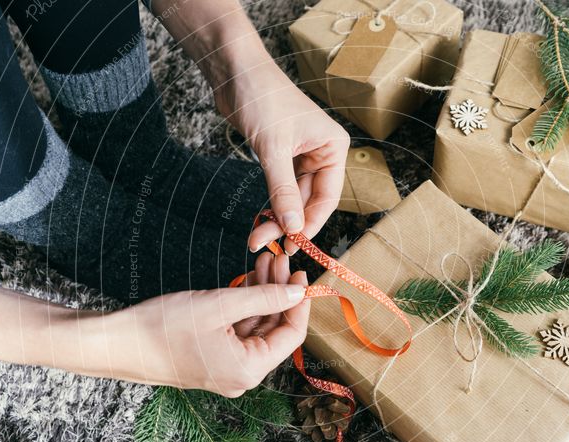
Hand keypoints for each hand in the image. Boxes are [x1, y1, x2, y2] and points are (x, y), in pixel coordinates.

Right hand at [112, 253, 308, 395]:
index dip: (299, 303)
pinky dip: (244, 307)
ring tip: (264, 263)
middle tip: (279, 260)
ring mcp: (226, 369)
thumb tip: (297, 292)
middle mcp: (241, 376)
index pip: (291, 335)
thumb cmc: (162, 327)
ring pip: (256, 328)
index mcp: (248, 369)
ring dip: (261, 296)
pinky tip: (247, 281)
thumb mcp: (220, 304)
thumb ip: (264, 298)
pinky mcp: (212, 360)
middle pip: (274, 331)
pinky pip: (238, 333)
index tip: (301, 274)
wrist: (116, 343)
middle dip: (278, 293)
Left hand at [150, 0, 348, 252]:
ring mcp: (302, 156)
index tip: (292, 244)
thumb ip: (283, 190)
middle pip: (309, 201)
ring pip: (293, 198)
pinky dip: (271, 205)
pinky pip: (281, 189)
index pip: (327, 197)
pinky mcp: (282, 156)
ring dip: (276, 217)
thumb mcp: (273, 148)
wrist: (235, 71)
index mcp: (333, 147)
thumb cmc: (261, 97)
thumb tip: (293, 227)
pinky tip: (261, 220)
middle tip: (266, 244)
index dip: (310, 223)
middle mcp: (322, 153)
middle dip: (287, 223)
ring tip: (257, 236)